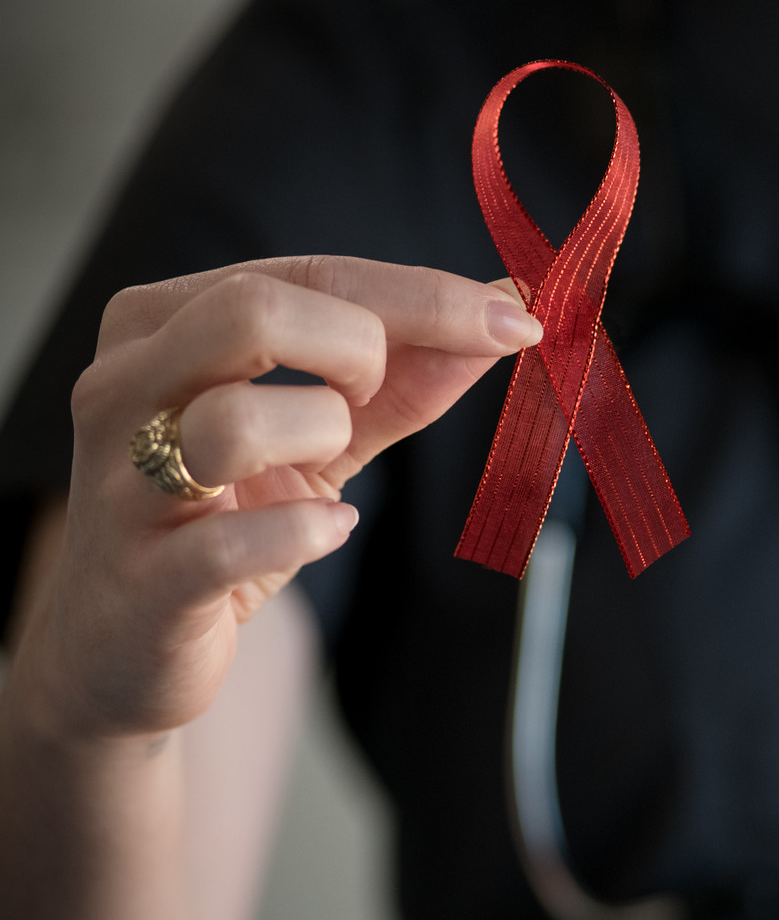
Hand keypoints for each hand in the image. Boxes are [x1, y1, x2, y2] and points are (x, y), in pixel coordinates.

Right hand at [12, 256, 539, 741]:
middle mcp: (126, 385)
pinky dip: (307, 532)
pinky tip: (327, 528)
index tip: (516, 320)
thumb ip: (408, 376)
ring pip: (240, 421)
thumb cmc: (231, 514)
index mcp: (165, 323)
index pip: (310, 275)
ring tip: (325, 471)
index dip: (425, 297)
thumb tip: (506, 315)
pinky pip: (235, 542)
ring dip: (321, 439)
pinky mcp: (145, 578)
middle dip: (357, 350)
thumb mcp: (325, 433)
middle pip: (253, 311)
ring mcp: (123, 481)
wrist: (129, 644)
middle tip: (371, 398)